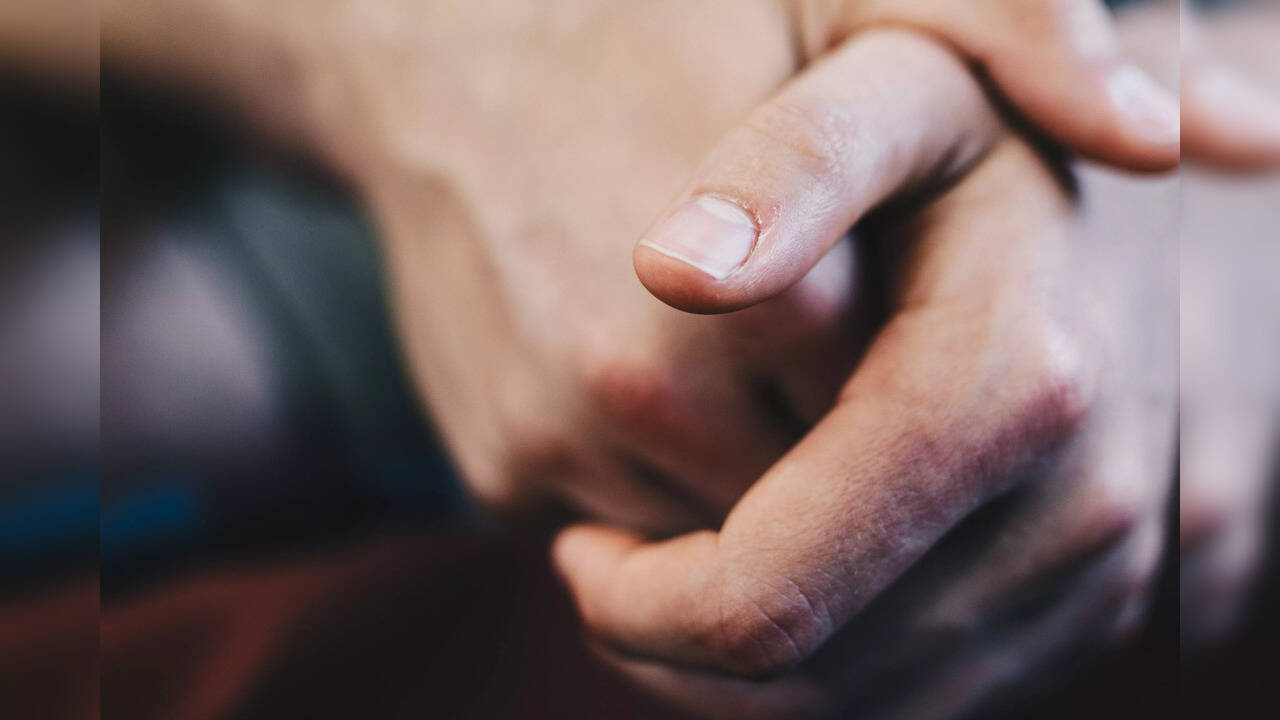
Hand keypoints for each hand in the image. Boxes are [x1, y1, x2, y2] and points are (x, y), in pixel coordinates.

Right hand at [304, 7, 1020, 531]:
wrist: (436, 51)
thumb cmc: (661, 18)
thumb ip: (1011, 36)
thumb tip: (1183, 141)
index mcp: (756, 283)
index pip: (906, 416)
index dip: (919, 367)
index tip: (902, 306)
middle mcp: (640, 381)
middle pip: (819, 491)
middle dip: (840, 437)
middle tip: (819, 327)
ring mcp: (553, 436)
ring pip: (723, 528)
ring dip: (750, 467)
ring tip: (726, 342)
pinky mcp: (495, 468)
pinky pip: (629, 521)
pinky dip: (660, 478)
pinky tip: (643, 363)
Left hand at [555, 136, 1177, 718]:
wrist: (1139, 225)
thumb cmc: (984, 152)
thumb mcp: (897, 97)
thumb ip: (792, 162)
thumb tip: (668, 269)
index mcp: (1009, 389)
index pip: (774, 590)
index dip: (642, 603)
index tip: (575, 548)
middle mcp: (1074, 511)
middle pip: (812, 677)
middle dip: (670, 645)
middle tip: (599, 570)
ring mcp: (1094, 581)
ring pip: (859, 709)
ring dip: (727, 676)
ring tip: (657, 583)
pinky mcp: (1087, 616)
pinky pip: (918, 704)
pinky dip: (810, 680)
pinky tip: (755, 590)